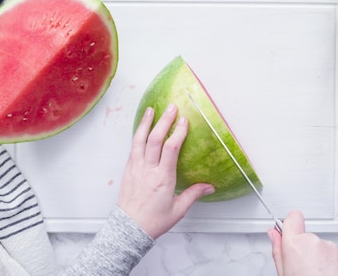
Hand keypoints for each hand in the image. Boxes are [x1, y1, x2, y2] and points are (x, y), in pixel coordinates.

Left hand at [117, 104, 214, 238]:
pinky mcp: (128, 170)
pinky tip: (141, 128)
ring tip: (151, 110)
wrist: (129, 229)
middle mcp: (148, 170)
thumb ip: (193, 194)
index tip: (184, 121)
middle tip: (171, 107)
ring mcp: (136, 168)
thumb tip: (208, 187)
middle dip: (164, 121)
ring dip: (146, 123)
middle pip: (155, 139)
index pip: (171, 149)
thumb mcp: (178, 209)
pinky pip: (133, 148)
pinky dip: (137, 135)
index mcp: (163, 178)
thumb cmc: (153, 221)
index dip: (178, 132)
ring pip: (139, 140)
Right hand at [267, 211, 337, 275]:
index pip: (292, 218)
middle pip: (307, 238)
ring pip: (322, 248)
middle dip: (305, 251)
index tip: (289, 232)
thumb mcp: (284, 273)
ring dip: (320, 259)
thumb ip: (278, 251)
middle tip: (303, 270)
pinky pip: (336, 255)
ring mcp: (333, 248)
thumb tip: (273, 234)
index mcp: (296, 245)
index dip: (290, 225)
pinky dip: (333, 264)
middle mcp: (315, 242)